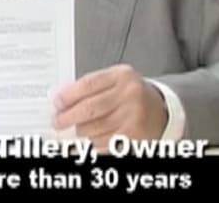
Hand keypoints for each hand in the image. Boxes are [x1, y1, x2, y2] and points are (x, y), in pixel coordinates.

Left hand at [52, 64, 167, 148]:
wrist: (161, 109)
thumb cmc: (132, 94)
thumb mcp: (115, 80)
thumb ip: (91, 86)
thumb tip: (62, 99)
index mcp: (122, 76)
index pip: (88, 84)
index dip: (68, 95)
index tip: (57, 103)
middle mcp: (130, 95)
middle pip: (90, 108)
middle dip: (68, 116)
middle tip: (57, 121)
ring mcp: (134, 117)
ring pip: (95, 128)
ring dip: (81, 130)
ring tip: (77, 128)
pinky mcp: (135, 136)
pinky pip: (105, 142)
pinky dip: (93, 142)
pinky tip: (91, 138)